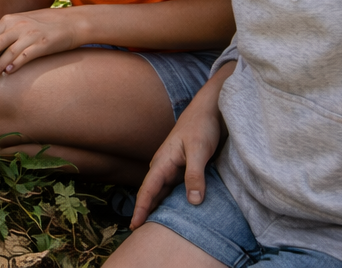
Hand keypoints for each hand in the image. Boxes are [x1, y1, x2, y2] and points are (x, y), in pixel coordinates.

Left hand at [0, 6, 81, 75]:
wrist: (74, 22)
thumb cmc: (49, 22)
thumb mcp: (27, 20)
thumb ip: (12, 29)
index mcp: (13, 18)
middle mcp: (20, 25)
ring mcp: (31, 35)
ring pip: (9, 52)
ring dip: (0, 64)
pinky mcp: (42, 44)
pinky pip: (25, 56)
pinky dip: (16, 65)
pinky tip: (10, 72)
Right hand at [131, 68, 229, 227]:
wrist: (208, 109)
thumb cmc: (202, 127)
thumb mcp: (200, 151)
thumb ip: (196, 176)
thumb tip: (193, 202)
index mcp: (163, 161)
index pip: (148, 190)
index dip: (141, 208)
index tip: (134, 226)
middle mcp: (163, 165)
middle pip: (151, 193)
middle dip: (144, 210)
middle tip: (138, 231)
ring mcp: (172, 166)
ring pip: (162, 191)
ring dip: (157, 206)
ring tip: (152, 224)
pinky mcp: (183, 167)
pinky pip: (173, 188)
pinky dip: (170, 199)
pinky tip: (174, 209)